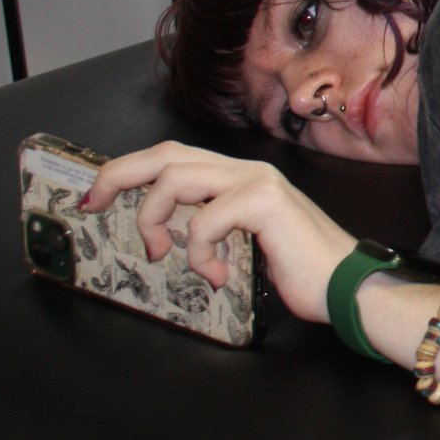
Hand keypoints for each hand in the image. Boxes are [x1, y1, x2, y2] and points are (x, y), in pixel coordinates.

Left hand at [87, 142, 358, 322]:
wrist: (345, 285)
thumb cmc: (301, 269)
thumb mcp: (244, 239)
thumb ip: (213, 223)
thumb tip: (169, 226)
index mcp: (240, 178)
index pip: (174, 156)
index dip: (127, 170)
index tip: (96, 196)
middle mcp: (247, 171)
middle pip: (166, 154)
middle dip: (119, 175)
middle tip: (95, 203)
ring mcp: (257, 182)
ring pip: (175, 179)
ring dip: (156, 220)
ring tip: (169, 253)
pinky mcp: (264, 203)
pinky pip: (204, 220)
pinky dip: (199, 253)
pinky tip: (217, 274)